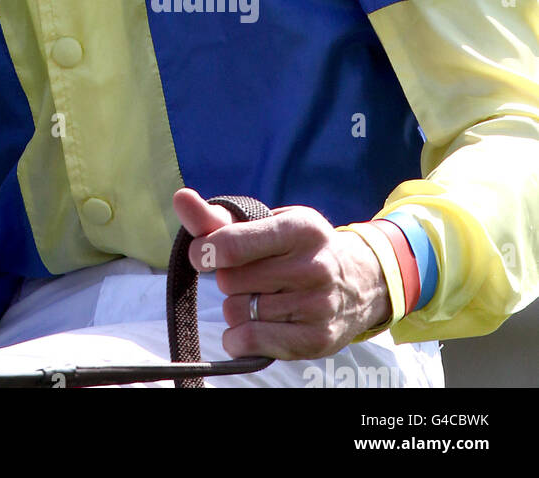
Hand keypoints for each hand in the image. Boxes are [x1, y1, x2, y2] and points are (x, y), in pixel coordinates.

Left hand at [172, 187, 392, 359]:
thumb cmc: (299, 248)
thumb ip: (220, 218)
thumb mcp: (269, 223)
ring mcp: (318, 306)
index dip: (206, 251)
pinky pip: (253, 342)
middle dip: (229, 278)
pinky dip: (239, 338)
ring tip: (261, 297)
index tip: (201, 255)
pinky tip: (250, 326)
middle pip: (231, 280)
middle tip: (252, 275)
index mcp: (300, 228)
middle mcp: (314, 267)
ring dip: (237, 307)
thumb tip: (180, 197)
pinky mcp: (317, 340)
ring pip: (238, 311)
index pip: (234, 244)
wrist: (360, 281)